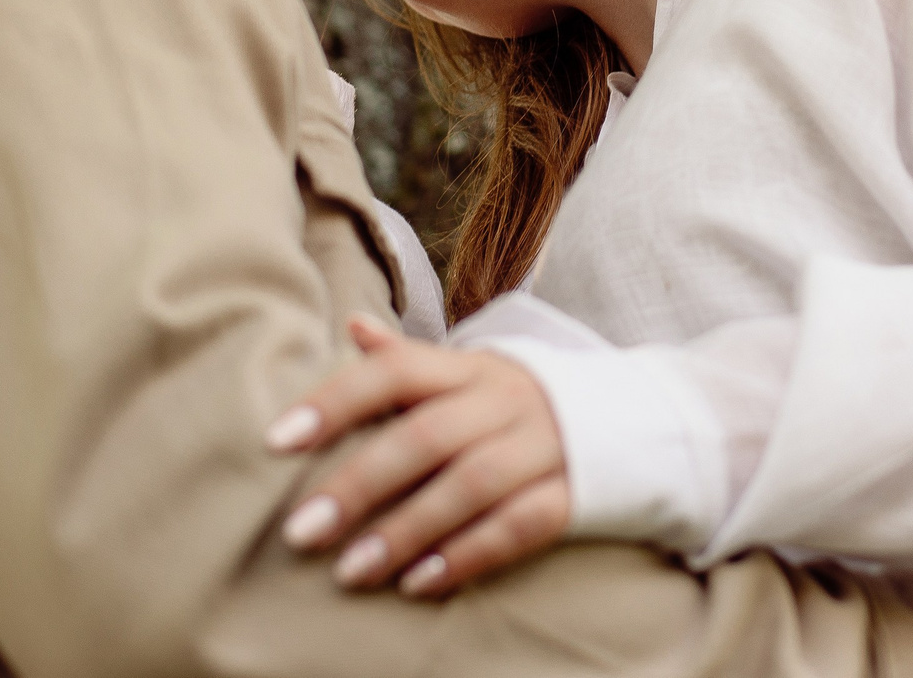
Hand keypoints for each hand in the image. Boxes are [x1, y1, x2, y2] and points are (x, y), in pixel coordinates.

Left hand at [265, 315, 570, 596]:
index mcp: (469, 369)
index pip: (395, 371)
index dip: (335, 401)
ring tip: (350, 571)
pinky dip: (468, 555)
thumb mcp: (470, 372)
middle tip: (301, 530)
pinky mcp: (574, 494)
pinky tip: (420, 584)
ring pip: (469, 486)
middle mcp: (505, 402)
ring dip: (405, 531)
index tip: (277, 440)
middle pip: (426, 437)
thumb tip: (352, 327)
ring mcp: (543, 448)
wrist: (634, 421)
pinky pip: (520, 526)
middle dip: (359, 483)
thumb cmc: (520, 403)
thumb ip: (410, 359)